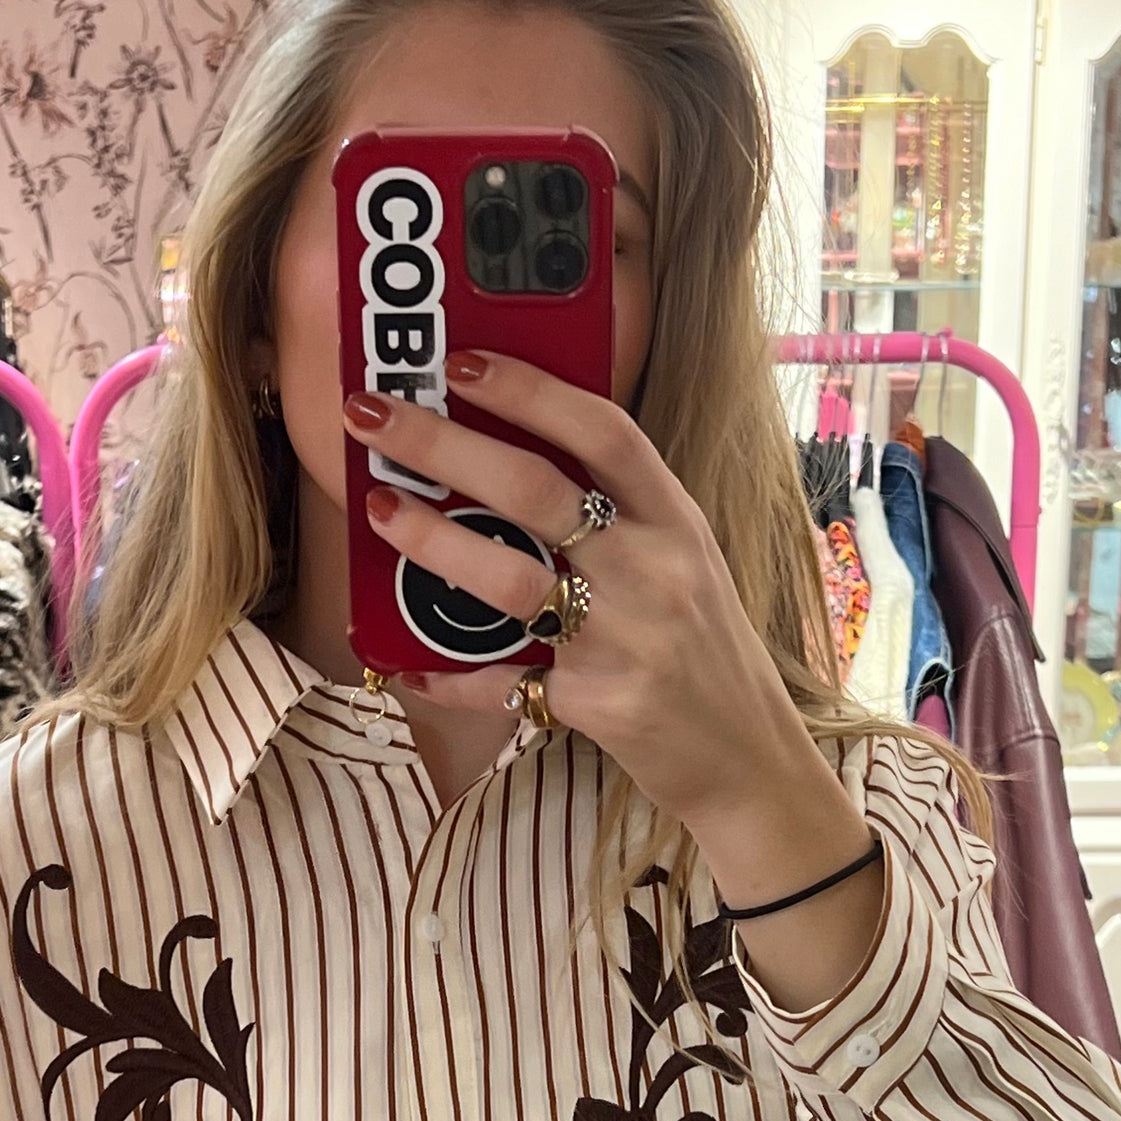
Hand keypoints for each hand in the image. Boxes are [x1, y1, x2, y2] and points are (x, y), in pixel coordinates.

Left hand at [342, 351, 814, 830]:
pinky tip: (402, 662)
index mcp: (675, 522)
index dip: (529, 391)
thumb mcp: (685, 562)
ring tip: (381, 511)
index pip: (603, 432)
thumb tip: (513, 456)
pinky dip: (446, 674)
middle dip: (442, 445)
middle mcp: (653, 572)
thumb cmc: (704, 651)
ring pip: (509, 580)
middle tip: (371, 418)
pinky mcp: (597, 705)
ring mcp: (625, 640)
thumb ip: (622, 515)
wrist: (749, 757)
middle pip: (535, 491)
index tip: (461, 363)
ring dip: (432, 541)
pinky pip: (503, 682)